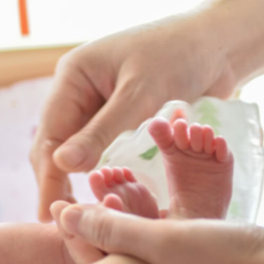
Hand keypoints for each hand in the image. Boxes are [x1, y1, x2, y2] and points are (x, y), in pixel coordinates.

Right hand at [29, 0, 263, 220]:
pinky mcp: (120, 113)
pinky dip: (98, 166)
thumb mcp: (138, 95)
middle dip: (57, 179)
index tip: (47, 212)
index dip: (47, 175)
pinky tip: (99, 188)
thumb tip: (62, 166)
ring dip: (77, 176)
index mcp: (74, 77)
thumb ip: (101, 132)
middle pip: (57, 141)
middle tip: (61, 220)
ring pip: (78, 146)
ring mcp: (99, 102)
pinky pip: (101, 144)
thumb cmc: (177, 56)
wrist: (217, 44)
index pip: (50, 133)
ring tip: (78, 211)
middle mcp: (81, 90)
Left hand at [56, 204, 263, 263]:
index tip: (62, 205)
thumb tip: (65, 215)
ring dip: (140, 223)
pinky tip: (159, 204)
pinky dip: (169, 228)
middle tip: (88, 191)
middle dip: (110, 227)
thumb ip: (116, 229)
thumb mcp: (166, 243)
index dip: (82, 238)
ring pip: (158, 257)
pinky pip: (183, 252)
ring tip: (118, 189)